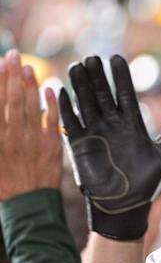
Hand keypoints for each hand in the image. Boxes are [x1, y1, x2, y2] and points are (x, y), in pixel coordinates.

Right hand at [0, 50, 61, 200]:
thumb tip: (0, 111)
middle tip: (12, 55)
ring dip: (30, 84)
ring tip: (27, 66)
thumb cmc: (3, 184)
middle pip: (11, 99)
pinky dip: (52, 104)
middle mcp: (12, 137)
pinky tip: (50, 89)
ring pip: (31, 107)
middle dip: (11, 75)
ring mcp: (33, 141)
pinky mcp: (51, 147)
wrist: (26, 206)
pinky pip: (52, 121)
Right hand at [60, 55, 160, 239]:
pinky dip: (67, 109)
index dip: (120, 77)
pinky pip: (71, 124)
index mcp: (132, 124)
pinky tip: (61, 92)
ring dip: (81, 87)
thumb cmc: (146, 182)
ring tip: (76, 67)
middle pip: (103, 95)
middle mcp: (112, 125)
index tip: (116, 58)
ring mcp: (95, 133)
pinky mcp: (80, 145)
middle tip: (92, 58)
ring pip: (87, 104)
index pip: (125, 95)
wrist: (126, 205)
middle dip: (98, 77)